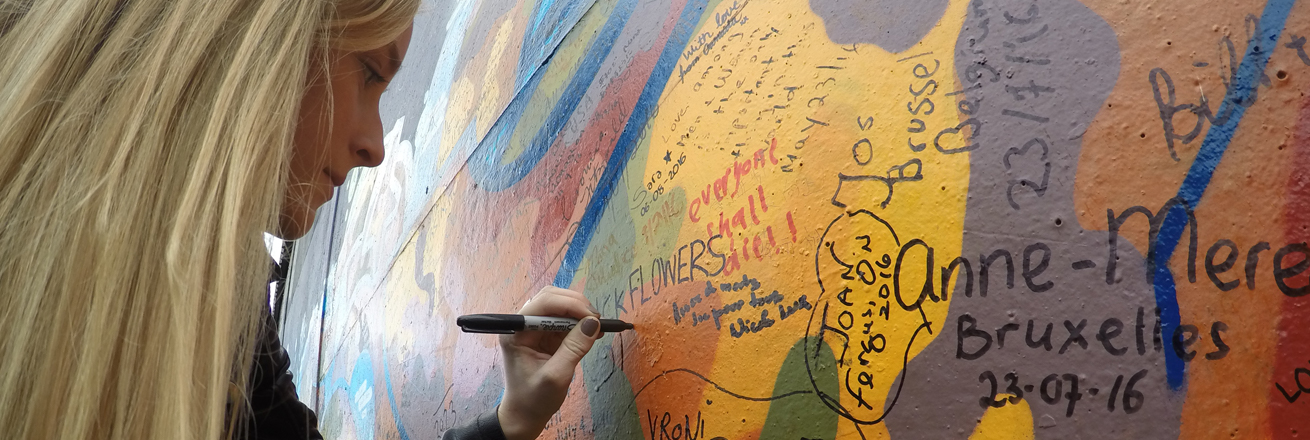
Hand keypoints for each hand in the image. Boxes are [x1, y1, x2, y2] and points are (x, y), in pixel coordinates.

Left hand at [497, 286, 600, 439]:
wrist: (525, 414)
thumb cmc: (534, 399)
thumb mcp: (556, 376)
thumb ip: (574, 348)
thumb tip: (593, 323)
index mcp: (516, 332)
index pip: (543, 303)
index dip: (570, 304)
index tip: (592, 317)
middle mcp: (522, 325)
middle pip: (551, 298)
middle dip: (576, 305)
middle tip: (597, 321)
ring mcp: (534, 329)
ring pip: (559, 306)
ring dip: (579, 312)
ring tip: (597, 326)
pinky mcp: (545, 335)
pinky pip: (564, 320)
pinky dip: (579, 322)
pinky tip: (592, 331)